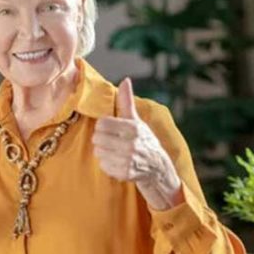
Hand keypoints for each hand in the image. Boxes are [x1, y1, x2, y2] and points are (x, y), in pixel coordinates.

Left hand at [91, 77, 182, 209]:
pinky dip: (107, 164)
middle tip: (110, 141)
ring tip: (114, 151)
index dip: (102, 126)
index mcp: (132, 128)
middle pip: (97, 138)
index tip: (108, 129)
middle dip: (101, 139)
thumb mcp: (136, 120)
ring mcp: (127, 159)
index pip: (101, 123)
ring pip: (98, 152)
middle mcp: (131, 144)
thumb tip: (125, 80)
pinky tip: (116, 161)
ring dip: (103, 152)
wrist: (157, 167)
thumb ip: (126, 101)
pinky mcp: (124, 172)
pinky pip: (103, 166)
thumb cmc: (143, 139)